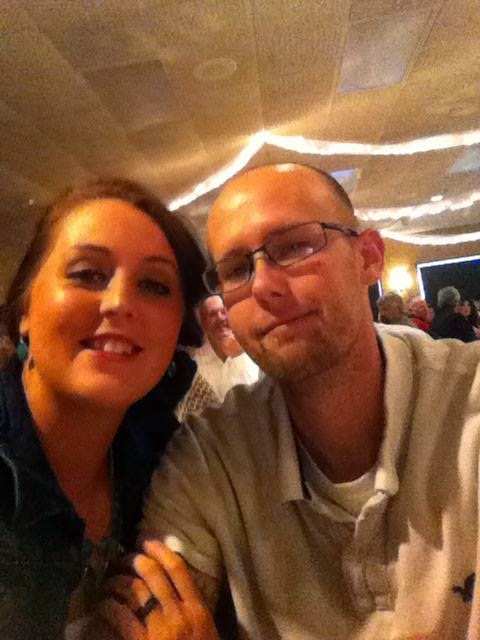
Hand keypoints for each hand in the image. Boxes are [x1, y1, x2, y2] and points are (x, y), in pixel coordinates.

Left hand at [100, 541, 218, 639]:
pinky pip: (121, 618)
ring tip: (108, 579)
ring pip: (134, 591)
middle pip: (153, 574)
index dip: (160, 550)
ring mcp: (159, 629)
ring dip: (117, 582)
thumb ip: (193, 610)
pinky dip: (109, 607)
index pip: (177, 568)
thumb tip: (175, 589)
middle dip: (134, 561)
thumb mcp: (206, 631)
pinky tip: (103, 604)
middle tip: (121, 558)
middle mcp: (178, 612)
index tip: (146, 541)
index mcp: (197, 608)